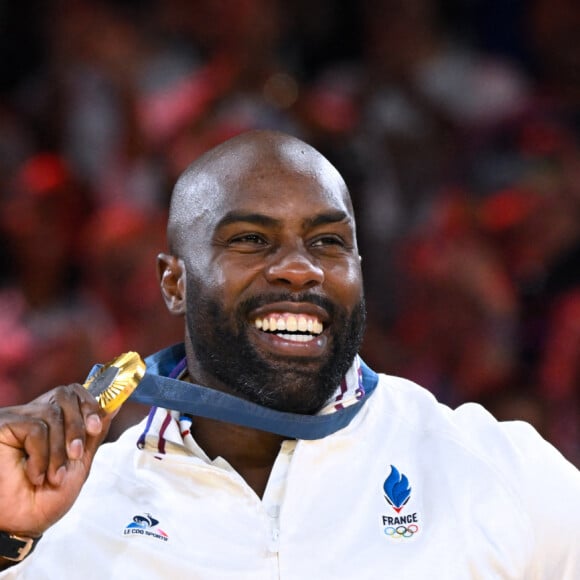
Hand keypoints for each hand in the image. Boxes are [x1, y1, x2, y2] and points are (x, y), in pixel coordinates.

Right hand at [0, 384, 112, 537]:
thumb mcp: (80, 463)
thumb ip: (94, 433)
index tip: (96, 427)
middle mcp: (32, 415)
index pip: (73, 393)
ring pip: (52, 414)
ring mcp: (16, 420)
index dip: (89, 404)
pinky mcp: (3, 427)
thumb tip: (115, 403)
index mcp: (51, 422)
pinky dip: (41, 454)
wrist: (22, 526)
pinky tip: (35, 474)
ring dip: (59, 449)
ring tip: (54, 475)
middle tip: (76, 454)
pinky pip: (35, 428)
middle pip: (64, 395)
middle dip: (77, 425)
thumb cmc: (47, 498)